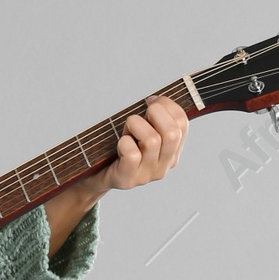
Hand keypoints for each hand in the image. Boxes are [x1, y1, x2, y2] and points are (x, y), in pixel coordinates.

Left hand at [42, 95, 190, 254]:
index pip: (182, 123)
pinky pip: (132, 155)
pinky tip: (120, 143)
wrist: (96, 175)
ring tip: (125, 130)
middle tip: (138, 114)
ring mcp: (147, 175)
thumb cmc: (119, 146)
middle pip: (172, 132)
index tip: (150, 102)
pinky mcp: (127, 179)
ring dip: (135, 126)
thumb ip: (153, 117)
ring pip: (152, 141)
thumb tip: (155, 99)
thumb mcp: (140, 130)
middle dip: (155, 112)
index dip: (167, 105)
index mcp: (172, 151)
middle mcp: (164, 165)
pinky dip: (124, 142)